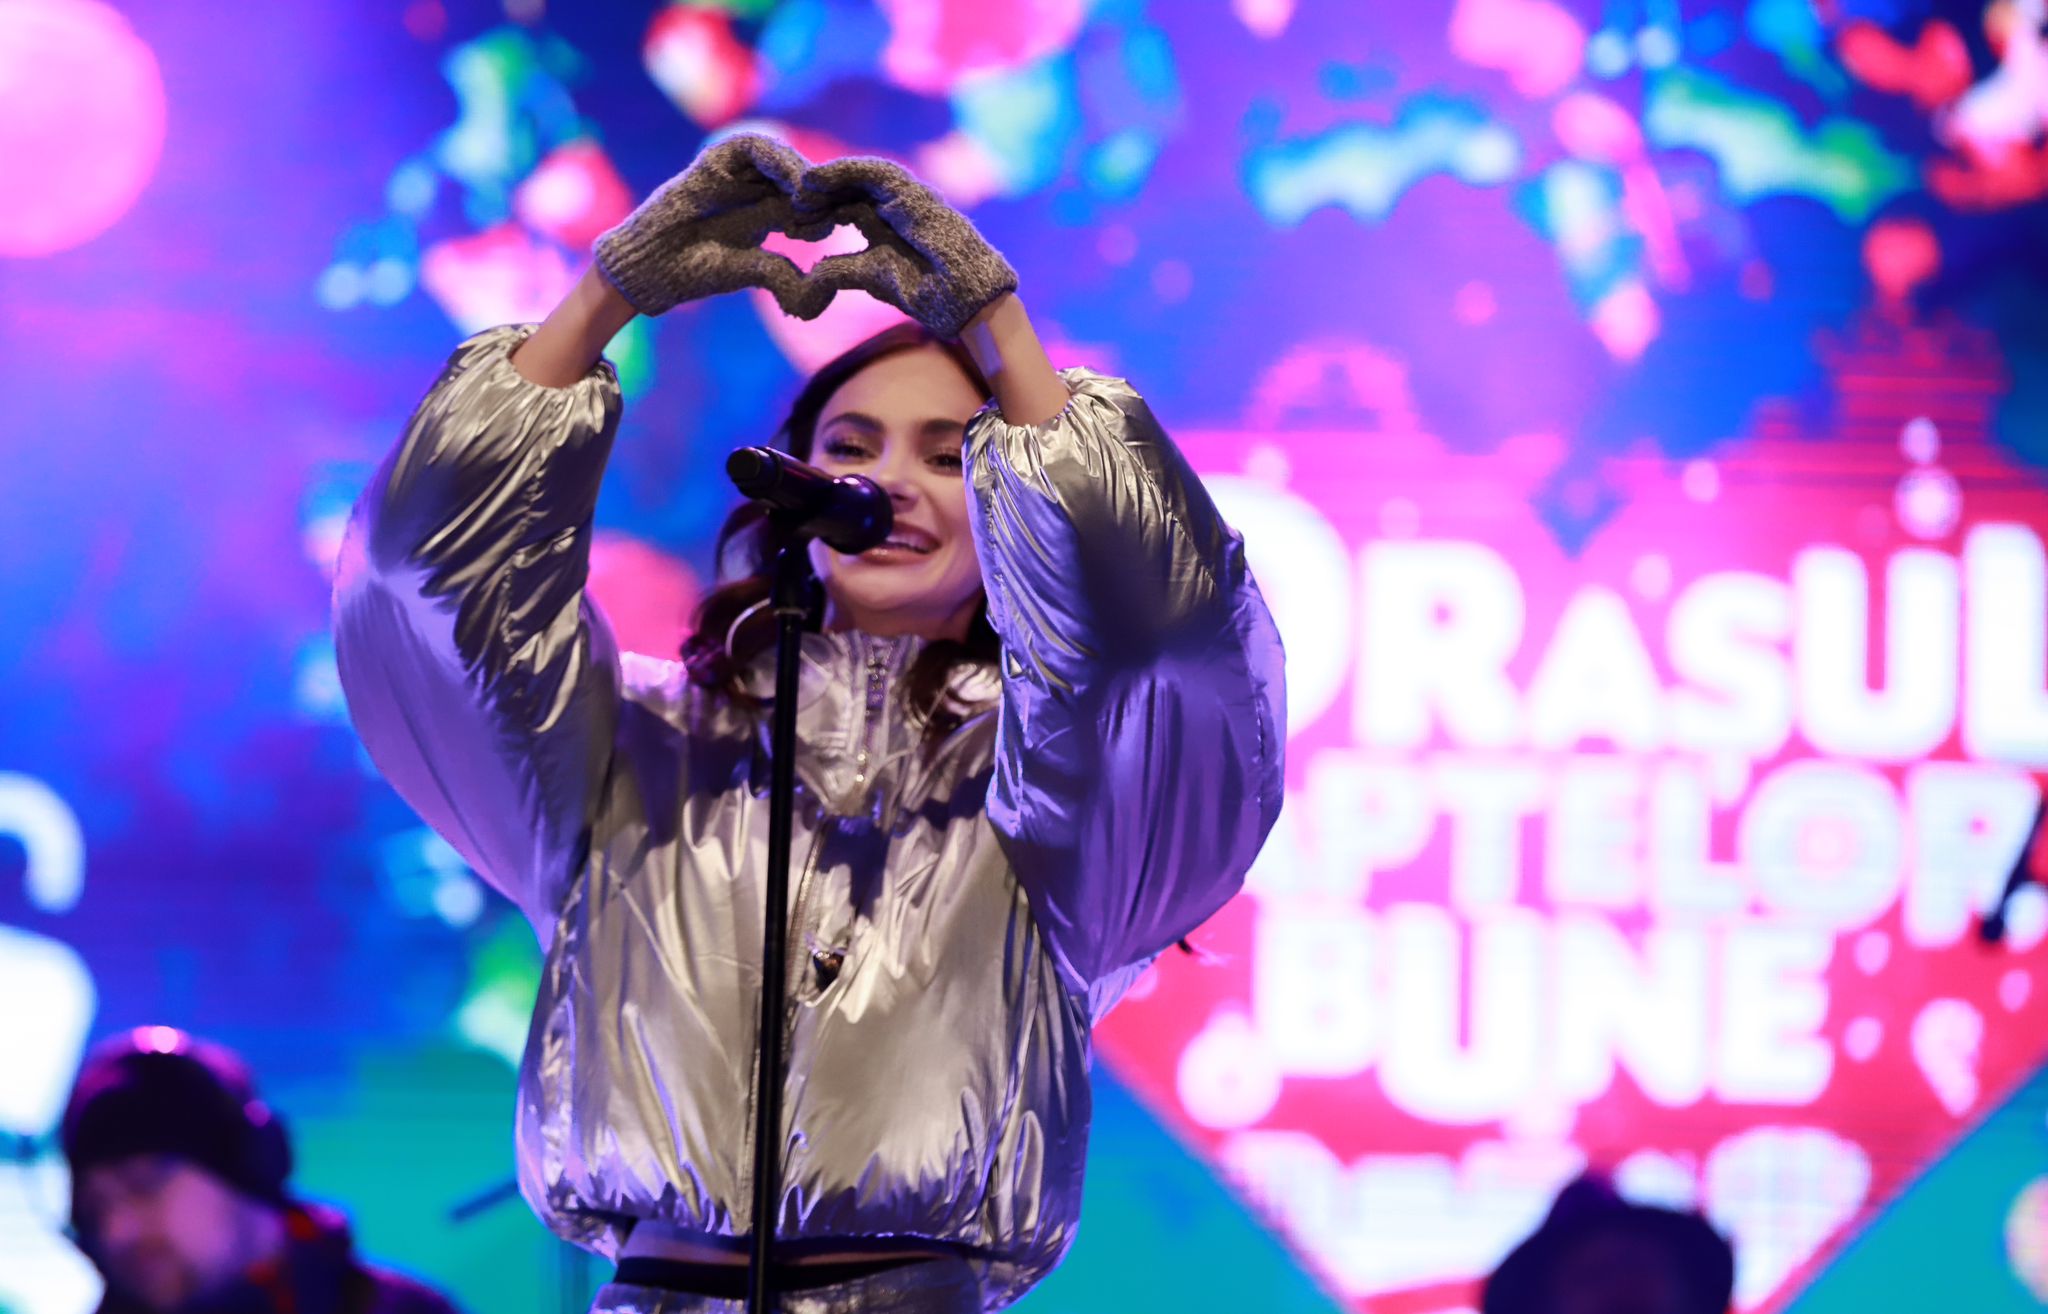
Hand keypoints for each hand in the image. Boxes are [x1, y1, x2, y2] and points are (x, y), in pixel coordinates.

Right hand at [593, 135, 839, 318]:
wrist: (648, 266)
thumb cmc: (695, 272)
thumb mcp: (749, 272)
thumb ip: (782, 275)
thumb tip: (822, 294)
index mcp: (772, 212)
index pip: (814, 201)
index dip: (834, 208)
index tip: (850, 226)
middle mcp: (759, 188)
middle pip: (803, 176)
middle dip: (825, 189)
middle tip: (842, 207)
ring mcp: (738, 173)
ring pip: (783, 158)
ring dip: (804, 174)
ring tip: (815, 198)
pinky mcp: (716, 160)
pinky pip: (752, 147)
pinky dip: (777, 158)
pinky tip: (794, 182)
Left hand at [797, 156, 1019, 339]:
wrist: (966, 298)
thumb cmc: (927, 292)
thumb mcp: (872, 277)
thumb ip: (842, 271)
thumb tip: (811, 274)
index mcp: (879, 222)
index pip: (841, 206)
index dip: (814, 211)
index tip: (790, 222)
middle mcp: (889, 204)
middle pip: (845, 188)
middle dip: (816, 194)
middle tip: (788, 201)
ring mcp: (903, 196)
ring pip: (857, 175)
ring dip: (826, 178)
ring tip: (799, 186)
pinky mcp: (913, 193)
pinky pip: (875, 172)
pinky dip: (845, 171)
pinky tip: (818, 179)